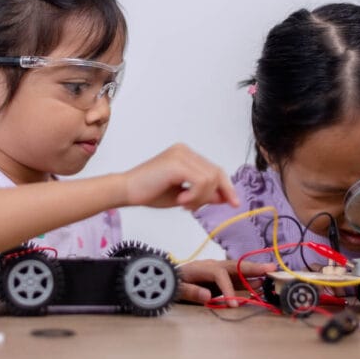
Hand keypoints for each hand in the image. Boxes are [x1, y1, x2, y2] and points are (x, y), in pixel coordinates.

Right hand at [122, 144, 238, 210]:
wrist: (126, 191)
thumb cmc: (149, 192)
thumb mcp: (183, 195)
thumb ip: (203, 193)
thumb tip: (223, 197)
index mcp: (185, 155)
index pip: (215, 169)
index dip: (226, 187)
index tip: (233, 202)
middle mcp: (185, 151)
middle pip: (216, 173)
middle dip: (213, 195)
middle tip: (193, 208)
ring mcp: (181, 154)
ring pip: (210, 179)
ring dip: (200, 198)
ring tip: (183, 204)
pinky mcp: (177, 163)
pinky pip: (201, 181)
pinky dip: (195, 196)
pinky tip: (180, 200)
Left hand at [177, 259, 276, 306]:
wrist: (165, 279)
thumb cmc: (170, 283)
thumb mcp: (175, 288)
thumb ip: (190, 291)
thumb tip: (208, 295)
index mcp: (201, 267)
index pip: (219, 274)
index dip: (229, 288)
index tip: (234, 304)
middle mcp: (211, 265)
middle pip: (234, 265)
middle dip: (253, 268)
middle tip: (271, 269)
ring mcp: (216, 271)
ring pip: (238, 271)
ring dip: (254, 273)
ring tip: (271, 275)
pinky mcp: (218, 279)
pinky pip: (235, 279)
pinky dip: (248, 281)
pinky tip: (259, 284)